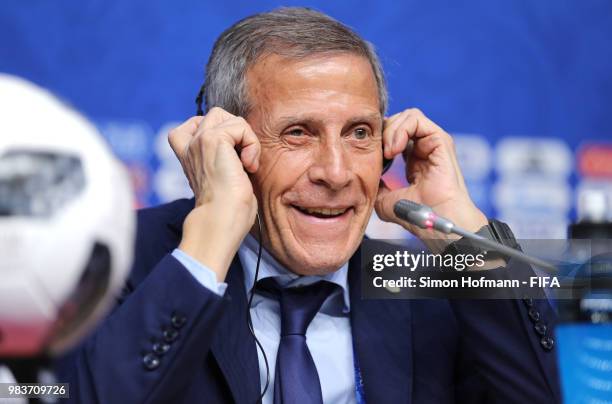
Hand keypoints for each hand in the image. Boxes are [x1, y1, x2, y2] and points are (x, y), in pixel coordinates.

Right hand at [168, 107, 259, 279]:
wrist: (220, 222)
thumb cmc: (227, 212)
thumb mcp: (222, 179)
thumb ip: (224, 158)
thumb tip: (243, 149)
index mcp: (188, 156)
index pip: (194, 125)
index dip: (219, 133)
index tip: (231, 160)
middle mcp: (190, 146)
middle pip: (216, 115)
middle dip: (236, 132)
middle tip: (242, 161)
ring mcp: (199, 141)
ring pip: (227, 116)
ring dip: (245, 137)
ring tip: (246, 163)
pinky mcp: (213, 139)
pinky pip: (240, 126)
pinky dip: (251, 144)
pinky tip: (248, 166)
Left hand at [375, 108, 487, 251]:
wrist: (435, 221)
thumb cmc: (415, 214)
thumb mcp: (384, 199)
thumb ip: (375, 183)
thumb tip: (362, 173)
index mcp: (414, 159)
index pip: (392, 134)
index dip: (377, 139)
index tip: (368, 156)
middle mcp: (424, 147)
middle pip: (397, 121)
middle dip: (382, 133)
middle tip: (377, 154)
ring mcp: (433, 142)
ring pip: (406, 116)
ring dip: (390, 131)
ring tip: (386, 153)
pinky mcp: (439, 138)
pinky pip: (415, 118)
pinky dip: (400, 130)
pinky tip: (393, 150)